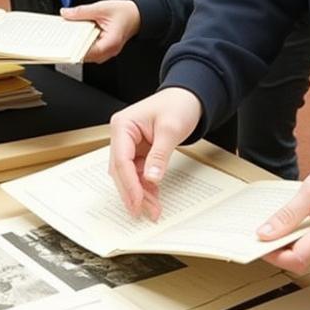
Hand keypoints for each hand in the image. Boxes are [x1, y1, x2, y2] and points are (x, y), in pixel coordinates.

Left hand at [60, 0, 140, 63]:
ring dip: (77, 43)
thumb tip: (66, 13)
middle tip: (61, 35)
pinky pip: (89, 48)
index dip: (72, 47)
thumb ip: (82, 11)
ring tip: (68, 33)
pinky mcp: (103, 48)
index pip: (86, 51)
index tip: (61, 42)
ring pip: (86, 52)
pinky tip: (77, 33)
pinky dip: (82, 41)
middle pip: (84, 53)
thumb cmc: (125, 13)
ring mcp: (106, 52)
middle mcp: (108, 51)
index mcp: (110, 43)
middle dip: (72, 44)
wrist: (136, 15)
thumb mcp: (101, 8)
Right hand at [108, 88, 203, 219]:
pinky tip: (154, 197)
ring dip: (139, 192)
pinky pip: (138, 172)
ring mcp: (129, 144)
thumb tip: (150, 179)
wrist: (188, 97)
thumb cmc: (178, 105)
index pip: (121, 160)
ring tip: (153, 209)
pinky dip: (145, 186)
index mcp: (122, 125)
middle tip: (144, 212)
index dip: (128, 184)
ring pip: (128, 175)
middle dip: (133, 192)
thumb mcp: (170, 129)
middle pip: (121, 170)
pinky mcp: (138, 151)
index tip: (137, 202)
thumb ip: (159, 155)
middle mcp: (122, 135)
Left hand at [257, 151, 309, 273]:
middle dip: (283, 250)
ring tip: (291, 224)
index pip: (298, 259)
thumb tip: (267, 233)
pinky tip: (305, 227)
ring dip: (296, 247)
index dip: (274, 254)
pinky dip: (309, 244)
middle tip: (270, 230)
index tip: (260, 242)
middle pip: (304, 262)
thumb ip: (289, 214)